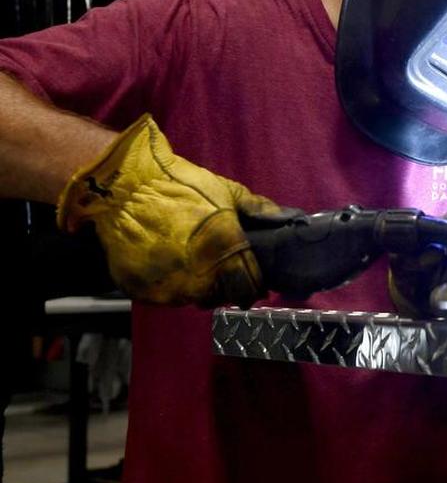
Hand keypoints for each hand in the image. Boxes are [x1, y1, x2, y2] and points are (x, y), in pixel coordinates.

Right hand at [57, 114, 291, 306]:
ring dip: (196, 286)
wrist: (123, 185)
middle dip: (224, 285)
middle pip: (221, 296)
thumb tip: (287, 218)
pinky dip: (168, 285)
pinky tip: (165, 263)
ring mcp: (168, 288)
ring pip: (191, 298)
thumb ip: (258, 208)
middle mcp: (199, 279)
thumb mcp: (225, 190)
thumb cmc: (179, 184)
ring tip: (189, 261)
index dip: (253, 283)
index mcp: (225, 253)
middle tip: (217, 265)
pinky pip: (163, 296)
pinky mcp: (141, 292)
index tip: (251, 277)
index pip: (249, 287)